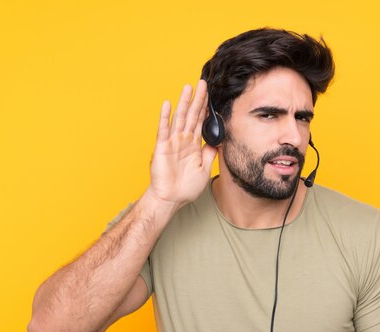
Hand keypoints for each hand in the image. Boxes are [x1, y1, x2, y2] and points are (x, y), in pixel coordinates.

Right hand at [146, 80, 216, 207]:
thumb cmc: (185, 187)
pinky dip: (165, 117)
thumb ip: (209, 154)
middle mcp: (183, 140)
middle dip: (198, 99)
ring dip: (184, 102)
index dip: (206, 109)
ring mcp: (172, 142)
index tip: (211, 95)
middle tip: (203, 83)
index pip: (200, 122)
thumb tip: (217, 142)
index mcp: (193, 145)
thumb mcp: (204, 170)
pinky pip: (164, 130)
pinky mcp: (162, 147)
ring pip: (179, 118)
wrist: (171, 199)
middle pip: (192, 115)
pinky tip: (167, 104)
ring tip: (189, 87)